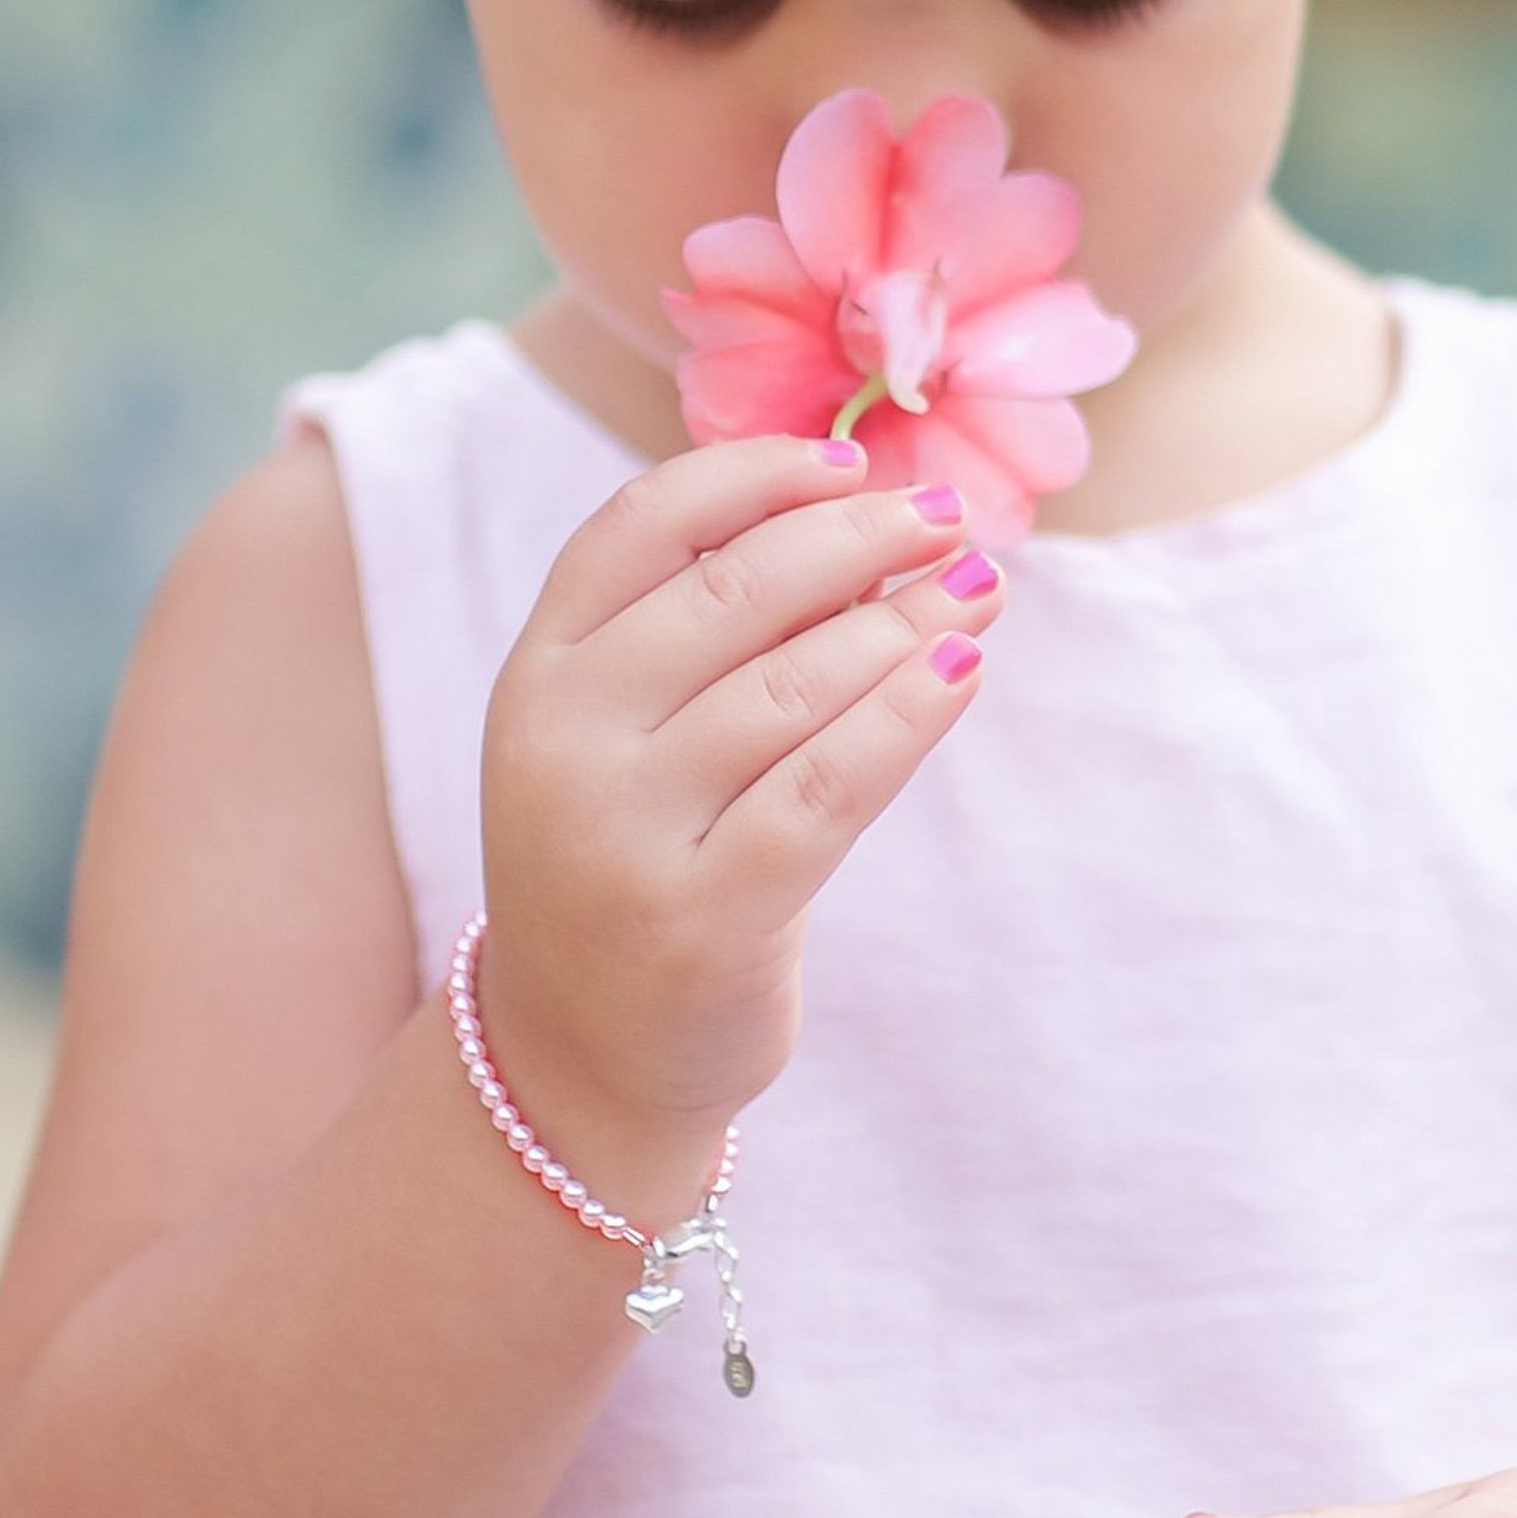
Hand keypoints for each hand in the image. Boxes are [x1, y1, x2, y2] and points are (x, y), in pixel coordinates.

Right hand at [475, 431, 1003, 1146]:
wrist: (580, 1056)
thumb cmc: (633, 860)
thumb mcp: (625, 736)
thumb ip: (708, 637)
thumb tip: (871, 526)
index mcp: (536, 673)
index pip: (639, 524)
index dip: (753, 473)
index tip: (850, 461)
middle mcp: (560, 741)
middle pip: (733, 592)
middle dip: (860, 535)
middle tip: (949, 516)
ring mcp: (621, 833)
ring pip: (795, 684)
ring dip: (907, 619)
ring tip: (979, 586)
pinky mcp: (699, 917)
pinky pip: (829, 785)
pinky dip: (909, 713)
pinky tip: (964, 668)